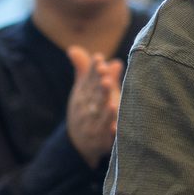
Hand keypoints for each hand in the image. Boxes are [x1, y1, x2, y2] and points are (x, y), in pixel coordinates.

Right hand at [65, 46, 122, 165]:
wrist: (78, 144)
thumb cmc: (86, 110)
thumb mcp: (83, 90)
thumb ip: (85, 71)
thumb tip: (80, 50)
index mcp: (84, 95)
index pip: (88, 81)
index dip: (93, 70)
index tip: (98, 58)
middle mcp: (88, 110)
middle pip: (95, 98)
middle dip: (100, 88)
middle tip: (106, 78)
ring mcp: (94, 126)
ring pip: (101, 119)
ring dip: (106, 112)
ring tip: (113, 104)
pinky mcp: (102, 142)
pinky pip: (107, 139)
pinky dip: (111, 134)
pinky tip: (115, 129)